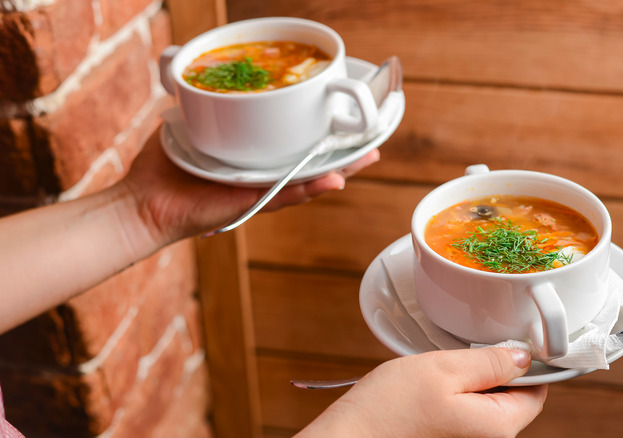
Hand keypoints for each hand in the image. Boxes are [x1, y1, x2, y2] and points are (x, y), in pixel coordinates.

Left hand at [119, 124, 379, 245]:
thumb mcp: (189, 127)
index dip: (319, 137)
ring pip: (307, 181)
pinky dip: (309, 188)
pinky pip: (284, 196)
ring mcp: (258, 192)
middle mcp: (260, 176)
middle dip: (342, 154)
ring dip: (339, 170)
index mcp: (251, 159)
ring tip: (366, 157)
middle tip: (372, 141)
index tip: (343, 123)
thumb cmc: (162, 170)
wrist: (142, 203)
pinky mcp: (251, 204)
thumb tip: (212, 84)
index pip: (292, 147)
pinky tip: (334, 179)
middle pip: (309, 164)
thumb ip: (206, 109)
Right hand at [298, 348, 546, 437]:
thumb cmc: (389, 408)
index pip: (536, 391)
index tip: (506, 341)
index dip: (526, 362)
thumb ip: (490, 362)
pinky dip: (457, 395)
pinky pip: (468, 414)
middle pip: (513, 399)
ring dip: (473, 382)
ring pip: (488, 404)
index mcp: (498, 426)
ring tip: (442, 371)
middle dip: (495, 371)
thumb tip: (523, 356)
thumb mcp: (444, 369)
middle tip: (462, 354)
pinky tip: (433, 388)